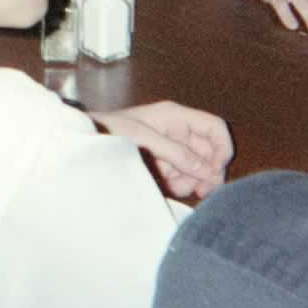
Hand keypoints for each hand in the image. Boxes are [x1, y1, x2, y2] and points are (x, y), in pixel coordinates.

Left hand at [91, 101, 233, 199]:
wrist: (85, 143)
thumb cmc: (109, 131)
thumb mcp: (144, 138)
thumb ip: (177, 153)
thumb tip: (207, 170)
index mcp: (176, 117)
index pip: (214, 128)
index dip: (221, 148)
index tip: (216, 171)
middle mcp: (177, 132)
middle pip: (209, 153)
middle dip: (207, 172)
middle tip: (201, 190)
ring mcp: (170, 150)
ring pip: (197, 169)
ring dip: (190, 180)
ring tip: (172, 184)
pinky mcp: (162, 165)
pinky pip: (181, 177)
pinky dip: (177, 184)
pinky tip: (164, 185)